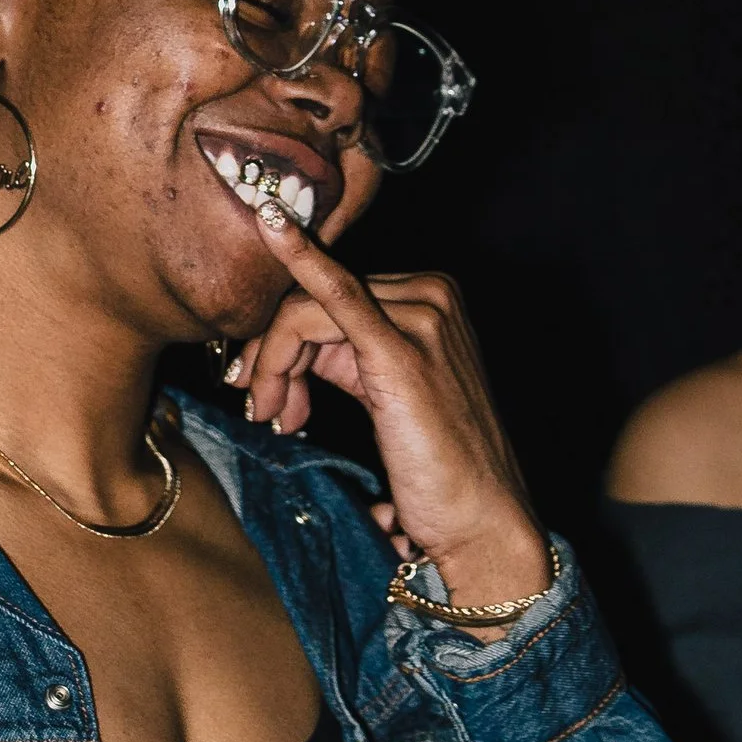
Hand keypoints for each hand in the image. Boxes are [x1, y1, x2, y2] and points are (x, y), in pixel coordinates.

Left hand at [226, 205, 551, 621]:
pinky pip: (333, 293)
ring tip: (280, 416)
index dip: (283, 339)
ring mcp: (422, 315)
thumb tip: (280, 345)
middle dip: (272, 356)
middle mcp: (431, 294)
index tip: (260, 385)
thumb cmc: (436, 463)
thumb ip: (342, 353)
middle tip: (263, 408)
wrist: (481, 517)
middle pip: (311, 299)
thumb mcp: (383, 389)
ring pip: (304, 312)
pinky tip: (270, 225)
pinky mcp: (401, 347)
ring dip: (273, 366)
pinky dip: (298, 259)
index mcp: (429, 299)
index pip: (329, 293)